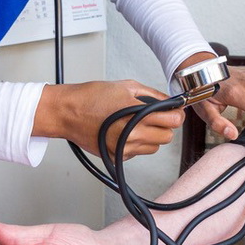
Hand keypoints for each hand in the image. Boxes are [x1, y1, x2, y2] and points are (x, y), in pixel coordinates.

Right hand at [35, 80, 184, 157]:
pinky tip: (122, 131)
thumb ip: (153, 95)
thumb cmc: (92, 97)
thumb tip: (171, 102)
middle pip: (167, 137)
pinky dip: (136, 144)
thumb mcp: (127, 86)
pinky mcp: (117, 157)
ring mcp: (125, 149)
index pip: (174, 121)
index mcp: (138, 115)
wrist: (67, 112)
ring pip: (154, 147)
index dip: (177, 115)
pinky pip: (138, 152)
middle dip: (165, 126)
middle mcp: (133, 135)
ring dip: (151, 137)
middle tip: (156, 117)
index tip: (174, 111)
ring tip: (135, 123)